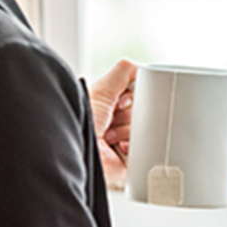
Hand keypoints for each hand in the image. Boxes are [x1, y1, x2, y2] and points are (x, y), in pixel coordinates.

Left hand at [88, 59, 135, 185]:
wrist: (81, 151)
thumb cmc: (82, 121)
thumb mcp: (103, 89)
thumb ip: (123, 72)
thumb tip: (141, 67)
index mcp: (107, 106)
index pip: (134, 95)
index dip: (129, 97)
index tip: (120, 101)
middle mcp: (114, 123)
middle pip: (141, 111)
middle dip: (128, 114)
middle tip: (111, 119)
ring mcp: (121, 141)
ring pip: (144, 129)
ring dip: (127, 131)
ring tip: (110, 137)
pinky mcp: (128, 159)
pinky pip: (145, 148)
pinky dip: (133, 146)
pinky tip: (118, 147)